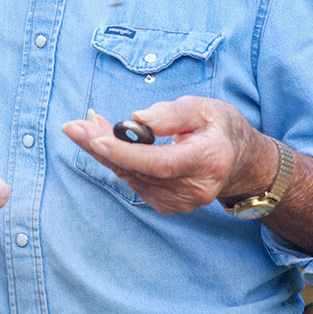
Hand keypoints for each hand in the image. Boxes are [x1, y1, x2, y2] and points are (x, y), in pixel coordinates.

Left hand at [62, 96, 274, 215]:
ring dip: (103, 151)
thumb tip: (137, 120)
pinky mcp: (168, 205)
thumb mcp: (204, 108)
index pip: (160, 163)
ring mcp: (181, 202)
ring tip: (85, 125)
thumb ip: (172, 113)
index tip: (94, 137)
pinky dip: (116, 160)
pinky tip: (103, 140)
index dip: (125, 152)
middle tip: (72, 126)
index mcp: (209, 160)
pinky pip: (133, 181)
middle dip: (100, 146)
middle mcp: (195, 188)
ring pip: (130, 176)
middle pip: (138, 170)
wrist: (240, 162)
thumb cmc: (220, 129)